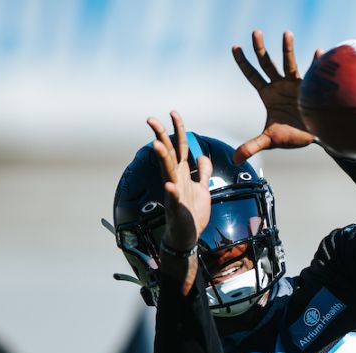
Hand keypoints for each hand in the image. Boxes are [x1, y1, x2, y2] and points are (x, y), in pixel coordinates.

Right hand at [146, 111, 212, 254]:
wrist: (187, 235)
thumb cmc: (192, 212)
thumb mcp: (203, 188)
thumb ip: (204, 172)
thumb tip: (203, 156)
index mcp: (182, 173)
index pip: (180, 147)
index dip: (178, 129)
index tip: (173, 112)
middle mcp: (175, 179)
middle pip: (169, 154)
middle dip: (161, 136)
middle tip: (151, 119)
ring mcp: (174, 192)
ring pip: (167, 172)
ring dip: (162, 158)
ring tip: (157, 145)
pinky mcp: (176, 208)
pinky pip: (173, 199)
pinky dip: (171, 192)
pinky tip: (169, 186)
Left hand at [231, 30, 322, 163]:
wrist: (313, 137)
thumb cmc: (291, 137)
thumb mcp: (270, 140)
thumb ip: (252, 146)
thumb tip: (235, 160)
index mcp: (268, 95)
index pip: (252, 75)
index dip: (243, 62)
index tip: (235, 47)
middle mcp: (280, 85)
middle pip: (267, 63)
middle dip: (260, 48)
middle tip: (255, 32)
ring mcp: (295, 84)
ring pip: (289, 63)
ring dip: (287, 49)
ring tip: (286, 34)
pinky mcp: (311, 87)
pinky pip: (313, 73)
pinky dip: (316, 64)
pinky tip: (320, 53)